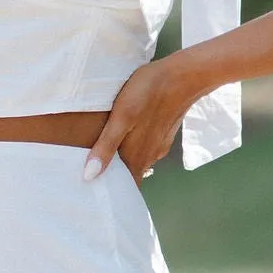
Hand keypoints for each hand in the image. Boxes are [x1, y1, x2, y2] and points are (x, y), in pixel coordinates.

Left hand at [82, 54, 203, 184]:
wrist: (183, 75)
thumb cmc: (148, 92)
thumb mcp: (121, 117)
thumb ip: (107, 147)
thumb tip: (89, 177)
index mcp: (136, 158)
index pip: (124, 188)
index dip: (109, 194)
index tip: (91, 196)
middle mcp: (149, 157)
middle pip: (129, 177)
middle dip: (112, 180)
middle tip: (90, 178)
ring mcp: (158, 145)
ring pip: (137, 163)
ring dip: (122, 164)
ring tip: (101, 159)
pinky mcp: (163, 133)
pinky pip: (145, 148)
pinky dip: (133, 149)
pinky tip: (123, 139)